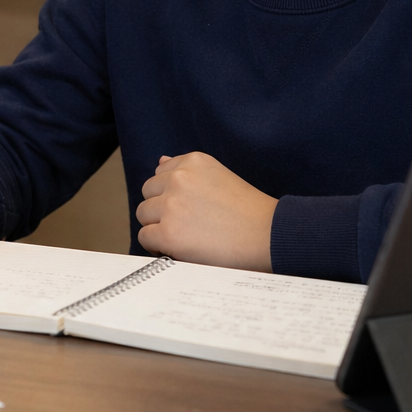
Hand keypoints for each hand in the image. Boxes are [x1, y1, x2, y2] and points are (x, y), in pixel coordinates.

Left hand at [136, 153, 276, 270]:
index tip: (185, 207)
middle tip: (184, 224)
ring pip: (143, 214)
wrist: (268, 236)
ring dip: (157, 226)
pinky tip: (176, 249)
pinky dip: (156, 246)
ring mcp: (172, 205)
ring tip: (182, 237)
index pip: (161, 175)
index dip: (169, 194)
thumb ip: (186, 169)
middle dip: (160, 209)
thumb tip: (161, 161)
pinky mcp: (169, 232)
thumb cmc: (249, 211)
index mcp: (193, 161)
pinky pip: (145, 237)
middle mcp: (179, 178)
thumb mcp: (218, 176)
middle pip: (148, 193)